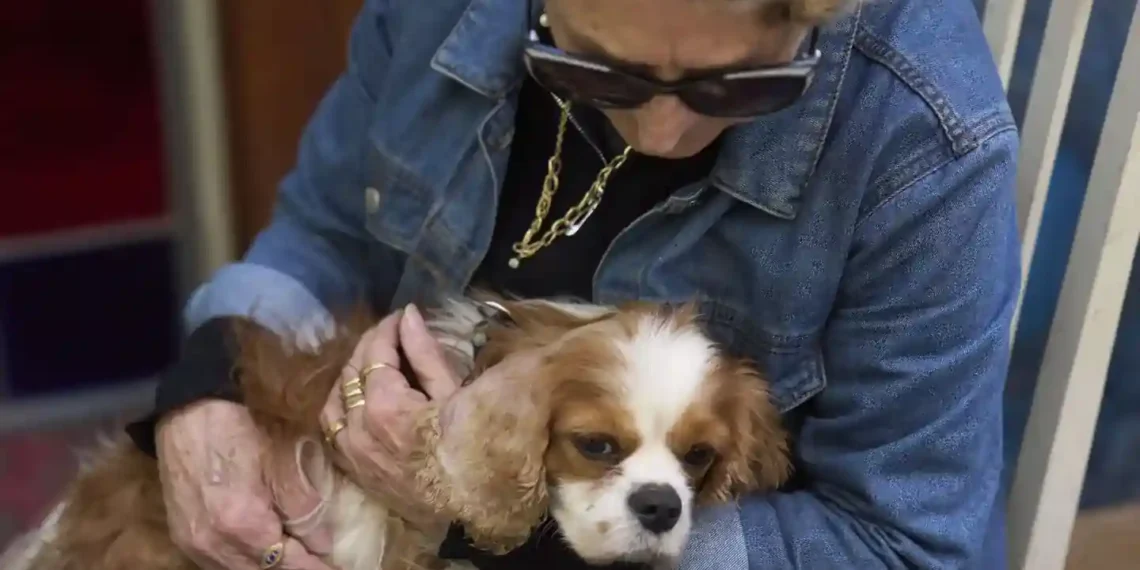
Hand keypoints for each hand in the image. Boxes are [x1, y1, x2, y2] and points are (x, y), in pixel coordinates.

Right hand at [157, 400, 334, 569]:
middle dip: (295, 568)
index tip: (339, 569)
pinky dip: (246, 562)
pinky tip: (265, 552)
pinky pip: (219, 564)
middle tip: (321, 562)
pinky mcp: (183, 537)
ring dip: (270, 567)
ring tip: (298, 557)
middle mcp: (213, 544)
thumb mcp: (283, 459)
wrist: (187, 407)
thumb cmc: (240, 425)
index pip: (288, 564)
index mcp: (242, 524)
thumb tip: (323, 545)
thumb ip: (304, 507)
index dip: (315, 567)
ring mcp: (193, 544)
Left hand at [320, 304, 462, 525]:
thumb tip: (407, 315)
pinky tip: (356, 400)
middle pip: (350, 372)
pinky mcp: (353, 470)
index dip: (386, 328)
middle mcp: (359, 428)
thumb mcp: (453, 392)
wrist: (473, 499)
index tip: (400, 316)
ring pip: (333, 401)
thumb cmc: (472, 443)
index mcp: (385, 405)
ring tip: (371, 364)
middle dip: (369, 347)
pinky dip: (340, 408)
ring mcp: (352, 452)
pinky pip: (332, 431)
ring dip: (349, 376)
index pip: (374, 352)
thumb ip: (424, 352)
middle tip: (390, 334)